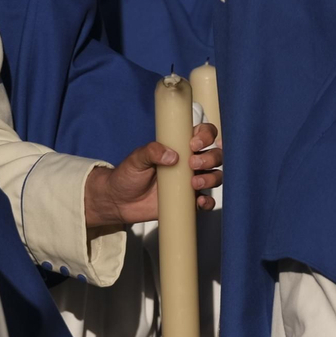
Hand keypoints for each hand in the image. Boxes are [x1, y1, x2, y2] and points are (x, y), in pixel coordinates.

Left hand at [85, 122, 222, 226]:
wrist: (119, 201)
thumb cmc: (128, 175)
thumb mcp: (136, 158)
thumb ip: (151, 151)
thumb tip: (171, 155)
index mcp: (180, 146)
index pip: (204, 134)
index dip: (206, 136)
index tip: (193, 144)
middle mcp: (190, 162)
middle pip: (215, 155)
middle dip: (210, 158)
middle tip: (192, 164)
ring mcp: (191, 181)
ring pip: (215, 176)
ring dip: (211, 178)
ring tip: (194, 183)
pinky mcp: (188, 201)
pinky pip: (206, 201)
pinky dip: (208, 202)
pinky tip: (200, 201)